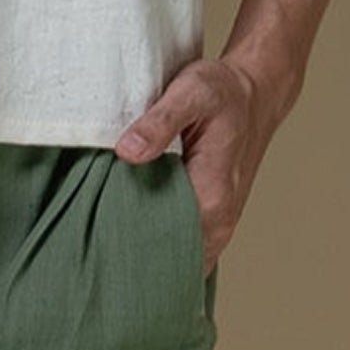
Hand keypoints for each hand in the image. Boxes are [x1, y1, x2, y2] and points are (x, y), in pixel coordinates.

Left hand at [114, 55, 292, 273]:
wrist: (255, 93)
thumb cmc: (223, 91)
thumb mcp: (191, 91)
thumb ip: (159, 122)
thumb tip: (126, 151)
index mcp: (211, 198)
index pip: (160, 243)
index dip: (125, 241)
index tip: (96, 234)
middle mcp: (218, 222)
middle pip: (165, 258)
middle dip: (130, 254)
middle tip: (93, 239)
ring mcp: (218, 226)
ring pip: (174, 256)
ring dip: (144, 250)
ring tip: (108, 237)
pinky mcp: (213, 221)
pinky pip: (183, 247)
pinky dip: (159, 243)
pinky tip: (133, 227)